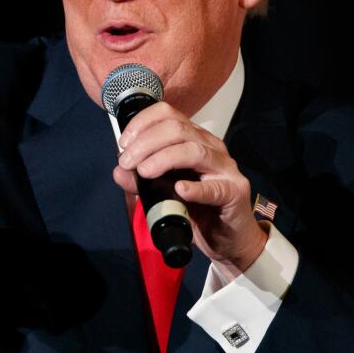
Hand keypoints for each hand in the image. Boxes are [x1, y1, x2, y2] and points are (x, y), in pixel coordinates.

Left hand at [112, 102, 266, 280]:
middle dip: (146, 142)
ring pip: (194, 151)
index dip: (142, 123)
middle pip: (178, 129)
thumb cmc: (198, 209)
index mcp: (194, 139)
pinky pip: (215, 188)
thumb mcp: (164, 192)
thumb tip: (119, 171)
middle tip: (127, 162)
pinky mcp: (234, 192)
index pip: (168, 114)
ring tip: (144, 172)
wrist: (228, 237)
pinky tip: (180, 189)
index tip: (123, 143)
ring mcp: (225, 168)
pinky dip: (195, 188)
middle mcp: (211, 147)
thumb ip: (141, 182)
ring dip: (163, 158)